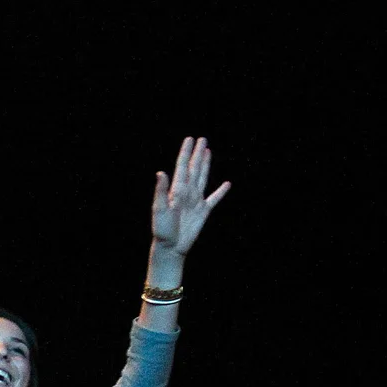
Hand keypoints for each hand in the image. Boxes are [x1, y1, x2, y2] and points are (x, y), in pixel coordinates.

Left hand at [150, 137, 229, 256]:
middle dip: (197, 154)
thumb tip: (160, 172)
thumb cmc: (162, 230)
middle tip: (201, 139)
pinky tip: (227, 184)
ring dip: (206, 165)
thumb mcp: (159, 210)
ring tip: (208, 152)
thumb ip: (161, 191)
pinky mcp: (203, 211)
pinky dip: (221, 191)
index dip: (186, 152)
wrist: (171, 247)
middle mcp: (187, 193)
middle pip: (194, 168)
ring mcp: (196, 201)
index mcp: (176, 190)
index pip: (182, 167)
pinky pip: (214, 199)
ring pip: (203, 178)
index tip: (190, 139)